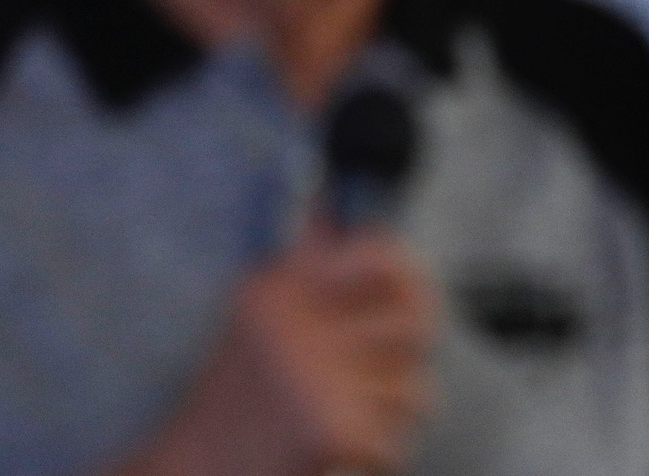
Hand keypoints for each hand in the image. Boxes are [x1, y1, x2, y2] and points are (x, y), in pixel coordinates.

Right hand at [113, 218, 438, 475]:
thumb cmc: (232, 404)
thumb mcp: (256, 317)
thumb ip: (303, 258)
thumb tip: (330, 197)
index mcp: (279, 286)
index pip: (383, 254)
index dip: (407, 277)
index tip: (402, 298)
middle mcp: (298, 323)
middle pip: (416, 317)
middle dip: (410, 350)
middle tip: (387, 371)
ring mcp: (316, 376)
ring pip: (412, 389)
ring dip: (388, 415)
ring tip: (340, 419)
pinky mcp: (332, 428)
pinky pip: (393, 440)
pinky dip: (372, 456)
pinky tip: (332, 455)